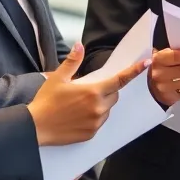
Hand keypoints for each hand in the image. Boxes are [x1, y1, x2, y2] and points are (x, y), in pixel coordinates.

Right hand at [27, 43, 143, 145]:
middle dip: (107, 90)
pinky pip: (100, 123)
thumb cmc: (45, 101)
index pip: (119, 80)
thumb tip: (79, 46)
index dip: (133, 71)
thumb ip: (72, 62)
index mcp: (93, 91)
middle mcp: (98, 107)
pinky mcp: (91, 134)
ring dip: (101, 105)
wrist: (34, 127)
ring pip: (107, 109)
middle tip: (89, 90)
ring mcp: (96, 122)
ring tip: (80, 105)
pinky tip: (79, 116)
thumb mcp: (57, 78)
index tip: (145, 64)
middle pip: (114, 95)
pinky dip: (94, 118)